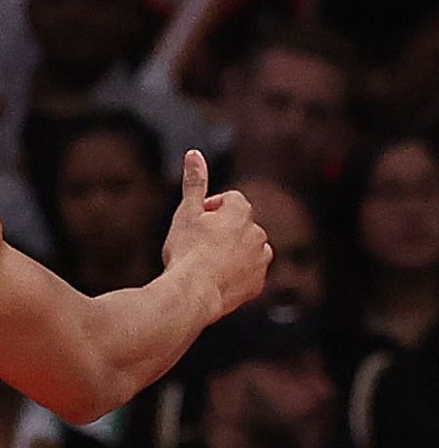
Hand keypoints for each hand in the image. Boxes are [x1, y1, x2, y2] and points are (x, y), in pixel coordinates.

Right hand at [160, 151, 270, 319]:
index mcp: (241, 213)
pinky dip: (236, 272)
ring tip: (207, 261)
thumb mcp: (186, 212)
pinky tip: (215, 277)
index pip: (230, 199)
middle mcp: (258, 234)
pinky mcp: (258, 283)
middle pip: (240, 224)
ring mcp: (261, 260)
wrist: (194, 292)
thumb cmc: (187, 251)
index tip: (196, 221)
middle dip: (223, 229)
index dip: (210, 208)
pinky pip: (249, 272)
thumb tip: (194, 154)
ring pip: (247, 248)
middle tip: (197, 242)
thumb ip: (195, 182)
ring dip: (232, 251)